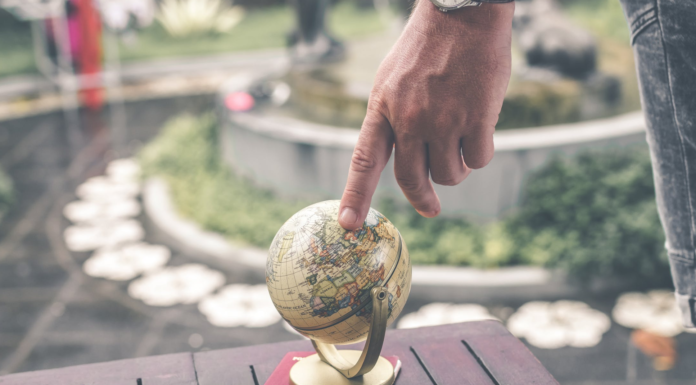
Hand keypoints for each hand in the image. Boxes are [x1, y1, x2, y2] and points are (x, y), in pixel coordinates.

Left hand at [338, 0, 513, 229]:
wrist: (462, 13)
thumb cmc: (429, 46)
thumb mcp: (392, 79)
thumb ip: (392, 118)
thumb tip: (405, 158)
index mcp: (383, 107)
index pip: (364, 160)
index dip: (355, 194)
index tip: (349, 224)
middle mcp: (409, 119)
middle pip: (411, 179)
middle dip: (422, 198)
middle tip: (429, 208)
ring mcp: (443, 120)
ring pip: (449, 175)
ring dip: (456, 169)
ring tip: (459, 142)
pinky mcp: (476, 118)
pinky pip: (478, 159)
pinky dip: (480, 152)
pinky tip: (480, 128)